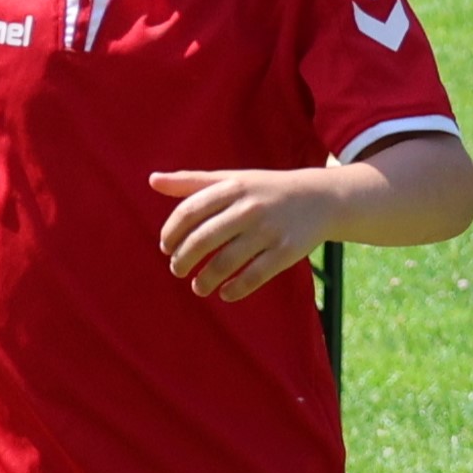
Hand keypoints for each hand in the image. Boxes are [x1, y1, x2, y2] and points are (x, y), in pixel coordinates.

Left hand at [149, 168, 335, 300]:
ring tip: (198, 287)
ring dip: (205, 280)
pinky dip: (235, 290)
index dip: (171, 233)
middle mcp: (249, 207)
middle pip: (203, 240)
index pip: (189, 211)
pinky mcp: (286, 252)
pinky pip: (254, 277)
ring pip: (226, 262)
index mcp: (233, 187)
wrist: (320, 198)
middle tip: (177, 270)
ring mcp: (269, 230)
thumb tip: (152, 180)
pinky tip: (225, 293)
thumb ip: (192, 182)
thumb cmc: (265, 190)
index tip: (166, 247)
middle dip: (183, 260)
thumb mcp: (232, 179)